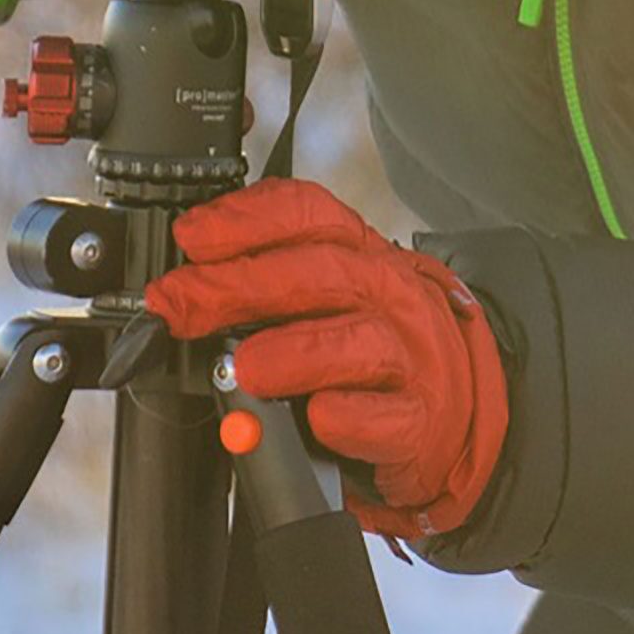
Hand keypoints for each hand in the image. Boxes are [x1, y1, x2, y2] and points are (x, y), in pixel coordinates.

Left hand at [143, 180, 508, 541]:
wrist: (453, 411)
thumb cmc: (374, 351)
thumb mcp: (332, 297)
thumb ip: (268, 285)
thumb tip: (183, 292)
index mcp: (360, 254)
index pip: (307, 213)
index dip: (244, 219)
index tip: (192, 237)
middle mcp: (387, 294)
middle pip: (318, 273)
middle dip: (239, 285)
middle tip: (180, 304)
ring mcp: (409, 356)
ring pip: (354, 342)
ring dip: (292, 352)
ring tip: (244, 367)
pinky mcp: (419, 420)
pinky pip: (384, 417)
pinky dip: (347, 418)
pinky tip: (317, 417)